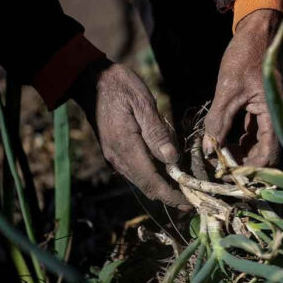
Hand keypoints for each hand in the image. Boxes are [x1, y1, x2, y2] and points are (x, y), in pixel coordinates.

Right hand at [70, 59, 190, 210]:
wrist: (90, 79)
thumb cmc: (120, 87)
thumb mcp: (143, 104)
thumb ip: (157, 133)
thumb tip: (172, 159)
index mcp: (126, 147)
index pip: (151, 181)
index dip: (170, 195)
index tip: (188, 202)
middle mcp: (117, 157)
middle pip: (146, 186)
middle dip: (168, 195)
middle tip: (191, 200)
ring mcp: (114, 155)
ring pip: (140, 180)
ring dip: (160, 187)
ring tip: (182, 188)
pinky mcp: (114, 150)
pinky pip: (135, 170)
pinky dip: (152, 176)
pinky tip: (166, 171)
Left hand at [202, 9, 282, 166]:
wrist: (257, 33)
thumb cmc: (246, 57)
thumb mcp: (228, 89)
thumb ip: (219, 121)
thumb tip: (209, 151)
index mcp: (275, 116)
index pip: (269, 155)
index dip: (251, 169)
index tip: (228, 174)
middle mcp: (276, 120)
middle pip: (263, 154)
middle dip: (241, 164)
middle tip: (216, 167)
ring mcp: (268, 116)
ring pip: (254, 145)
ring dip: (237, 153)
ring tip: (214, 155)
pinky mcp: (259, 111)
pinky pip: (249, 133)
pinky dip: (235, 140)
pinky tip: (218, 141)